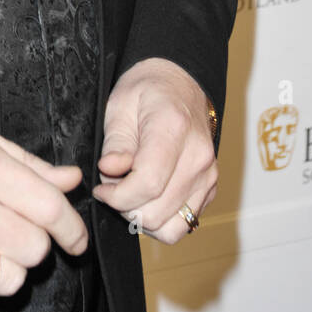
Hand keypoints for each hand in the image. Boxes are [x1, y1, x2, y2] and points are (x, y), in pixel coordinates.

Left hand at [93, 57, 216, 243]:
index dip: (117, 196)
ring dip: (142, 218)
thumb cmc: (147, 90)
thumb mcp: (120, 105)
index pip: (148, 183)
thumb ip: (116, 142)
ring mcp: (208, 175)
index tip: (101, 188)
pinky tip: (146, 198)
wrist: (179, 84)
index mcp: (174, 129)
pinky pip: (185, 224)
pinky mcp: (210, 188)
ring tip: (128, 193)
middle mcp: (198, 156)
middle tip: (111, 187)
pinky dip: (161, 220)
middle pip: (158, 211)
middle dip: (125, 207)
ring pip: (171, 227)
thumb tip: (109, 170)